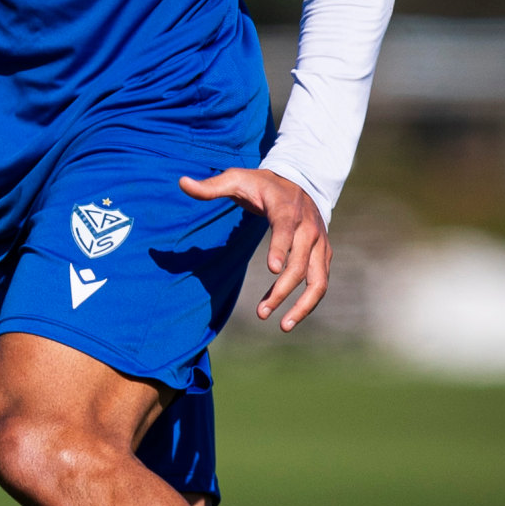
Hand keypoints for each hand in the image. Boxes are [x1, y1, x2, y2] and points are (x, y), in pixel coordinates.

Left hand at [179, 166, 329, 330]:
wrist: (299, 181)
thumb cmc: (261, 184)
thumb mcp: (236, 179)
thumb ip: (210, 186)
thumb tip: (181, 182)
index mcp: (287, 209)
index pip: (286, 230)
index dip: (280, 248)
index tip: (272, 269)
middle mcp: (309, 229)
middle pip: (301, 264)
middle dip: (282, 291)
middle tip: (261, 313)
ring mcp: (319, 244)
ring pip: (319, 280)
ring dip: (303, 305)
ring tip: (282, 326)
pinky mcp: (322, 255)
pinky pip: (320, 283)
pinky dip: (307, 302)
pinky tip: (287, 317)